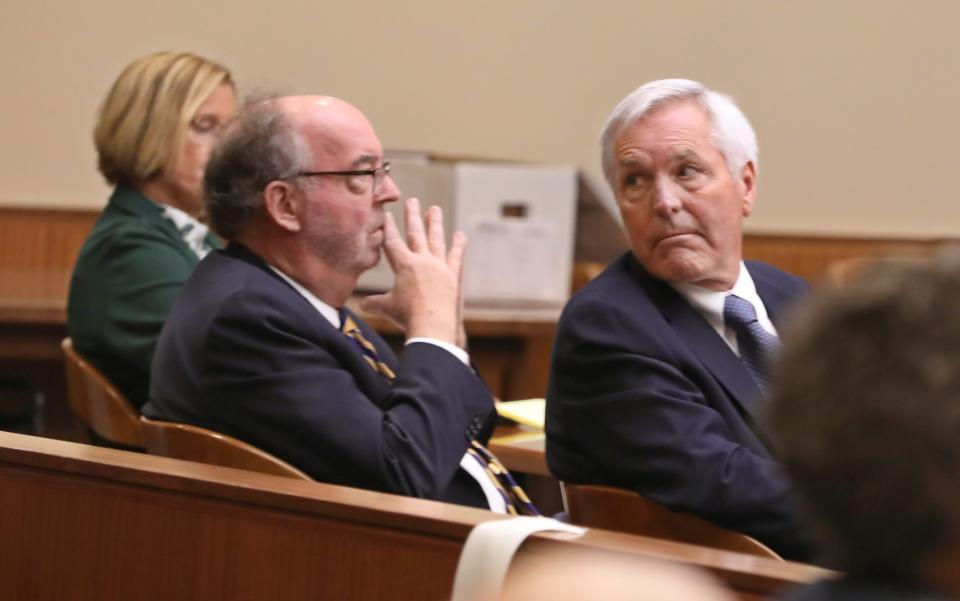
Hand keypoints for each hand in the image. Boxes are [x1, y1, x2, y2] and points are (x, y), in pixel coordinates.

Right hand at [361, 198, 466, 345]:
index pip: (393, 241)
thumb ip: (374, 303)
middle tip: (413, 200)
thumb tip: (361, 304)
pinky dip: (458, 246)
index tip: (388, 213)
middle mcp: (422, 260)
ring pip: (436, 239)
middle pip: (415, 233)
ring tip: (434, 209)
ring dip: (435, 223)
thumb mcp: (386, 308)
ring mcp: (439, 266)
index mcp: (403, 265)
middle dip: (413, 216)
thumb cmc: (407, 317)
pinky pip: (456, 257)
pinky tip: (461, 235)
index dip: (389, 226)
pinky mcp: (452, 275)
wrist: (432, 325)